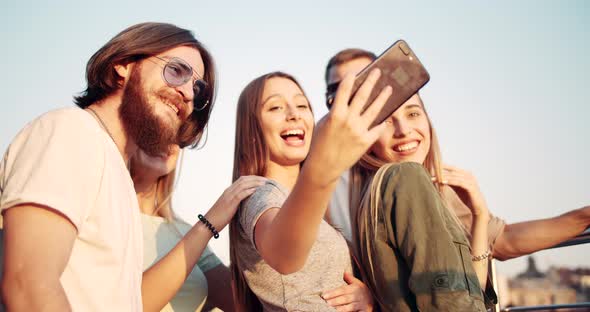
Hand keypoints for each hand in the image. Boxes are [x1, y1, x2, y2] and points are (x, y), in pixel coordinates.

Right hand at [204, 175, 266, 230]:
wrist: (208, 224)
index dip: (253, 178)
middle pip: (244, 180)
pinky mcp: (229, 203)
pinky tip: (256, 190)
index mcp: (228, 191)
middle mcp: (228, 191)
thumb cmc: (219, 218)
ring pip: (243, 185)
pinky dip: (248, 191)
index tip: (262, 180)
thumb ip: (236, 203)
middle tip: (267, 180)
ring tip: (264, 184)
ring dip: (255, 183)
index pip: (242, 180)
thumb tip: (246, 205)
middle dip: (256, 179)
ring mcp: (228, 196)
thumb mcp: (228, 208)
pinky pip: (240, 194)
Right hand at [304, 69, 391, 186]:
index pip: (344, 91)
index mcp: (335, 114)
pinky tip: (386, 116)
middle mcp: (348, 120)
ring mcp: (358, 131)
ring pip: (375, 110)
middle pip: (363, 96)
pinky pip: (377, 128)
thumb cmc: (320, 143)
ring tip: (389, 88)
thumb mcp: (324, 123)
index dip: (350, 79)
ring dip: (382, 97)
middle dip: (371, 81)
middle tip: (377, 72)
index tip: (355, 72)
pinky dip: (381, 122)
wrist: (323, 166)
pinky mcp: (365, 142)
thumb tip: (348, 101)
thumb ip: (335, 111)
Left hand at [322, 272, 373, 311]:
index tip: (324, 295)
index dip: (333, 293)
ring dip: (339, 308)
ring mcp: (359, 304)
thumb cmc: (362, 291)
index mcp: (354, 288)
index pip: (342, 290)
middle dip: (335, 300)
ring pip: (349, 307)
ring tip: (330, 307)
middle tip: (326, 301)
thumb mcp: (357, 283)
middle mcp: (357, 296)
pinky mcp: (363, 311)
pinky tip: (339, 311)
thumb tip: (342, 271)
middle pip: (344, 299)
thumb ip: (349, 278)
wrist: (373, 300)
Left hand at [436, 164, 488, 217]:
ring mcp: (471, 180)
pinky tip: (443, 181)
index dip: (442, 167)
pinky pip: (459, 182)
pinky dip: (450, 181)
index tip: (431, 167)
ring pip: (454, 176)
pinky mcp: (471, 186)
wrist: (478, 208)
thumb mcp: (457, 188)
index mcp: (466, 173)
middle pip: (452, 171)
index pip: (452, 168)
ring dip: (443, 176)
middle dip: (441, 171)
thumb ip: (450, 181)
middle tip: (430, 172)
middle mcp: (469, 175)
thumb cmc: (468, 197)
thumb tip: (439, 177)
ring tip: (433, 177)